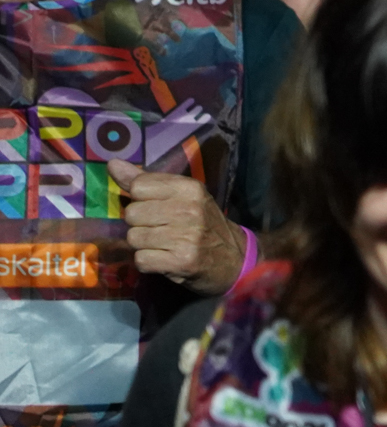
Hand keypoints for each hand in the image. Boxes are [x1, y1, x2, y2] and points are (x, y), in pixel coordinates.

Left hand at [110, 159, 245, 295]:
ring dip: (144, 245)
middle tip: (162, 229)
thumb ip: (146, 181)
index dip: (141, 199)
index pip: (138, 187)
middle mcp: (189, 210)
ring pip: (134, 238)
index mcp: (190, 188)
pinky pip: (141, 260)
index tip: (158, 207)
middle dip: (141, 224)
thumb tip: (112, 164)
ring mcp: (186, 236)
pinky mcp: (181, 261)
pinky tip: (165, 259)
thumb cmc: (203, 223)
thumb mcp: (182, 196)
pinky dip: (148, 262)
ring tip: (164, 245)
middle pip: (132, 214)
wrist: (234, 258)